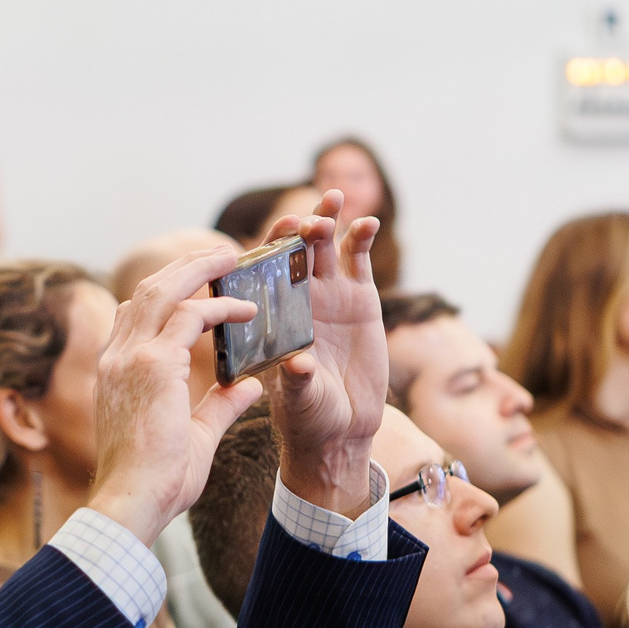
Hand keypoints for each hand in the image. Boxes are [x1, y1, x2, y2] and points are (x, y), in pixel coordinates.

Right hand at [85, 246, 266, 545]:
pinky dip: (220, 306)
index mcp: (116, 372)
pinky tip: (246, 310)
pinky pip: (191, 316)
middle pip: (147, 289)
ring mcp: (131, 357)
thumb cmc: (156, 481)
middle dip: (184, 266)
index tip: (197, 286)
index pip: (134, 314)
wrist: (132, 503)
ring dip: (198, 268)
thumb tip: (249, 387)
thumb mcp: (195, 436)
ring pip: (164, 289)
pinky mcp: (153, 365)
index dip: (166, 292)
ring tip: (231, 258)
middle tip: (219, 255)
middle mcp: (117, 357)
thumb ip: (219, 406)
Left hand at [258, 190, 383, 515]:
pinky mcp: (360, 300)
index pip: (260, 273)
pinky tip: (368, 222)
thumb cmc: (307, 416)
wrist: (340, 430)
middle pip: (292, 251)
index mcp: (270, 316)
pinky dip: (362, 239)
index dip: (264, 250)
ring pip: (324, 247)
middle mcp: (296, 299)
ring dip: (327, 220)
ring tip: (334, 198)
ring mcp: (328, 295)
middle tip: (304, 218)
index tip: (271, 236)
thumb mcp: (298, 401)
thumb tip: (298, 364)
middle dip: (296, 229)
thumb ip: (297, 382)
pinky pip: (358, 261)